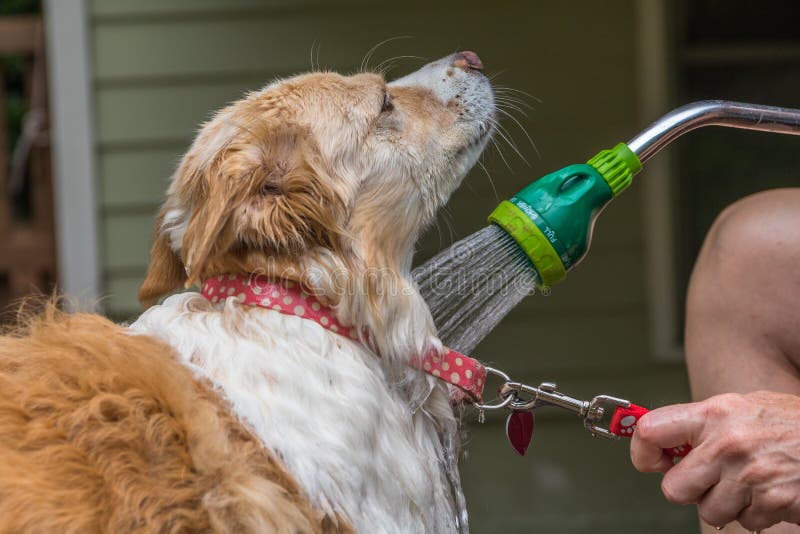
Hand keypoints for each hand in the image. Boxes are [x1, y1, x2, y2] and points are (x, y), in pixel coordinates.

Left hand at [630, 391, 799, 530]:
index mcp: (713, 414)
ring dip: (726, 504)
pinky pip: (744, 522)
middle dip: (689, 489)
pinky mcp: (771, 502)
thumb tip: (666, 441)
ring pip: (709, 511)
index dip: (643, 450)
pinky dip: (756, 513)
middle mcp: (726, 444)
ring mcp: (749, 476)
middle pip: (674, 488)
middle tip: (709, 478)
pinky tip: (771, 491)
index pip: (651, 430)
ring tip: (749, 482)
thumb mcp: (744, 406)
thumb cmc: (792, 423)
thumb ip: (705, 423)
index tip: (649, 459)